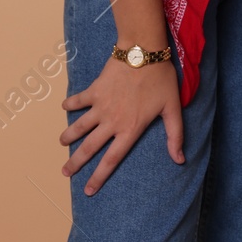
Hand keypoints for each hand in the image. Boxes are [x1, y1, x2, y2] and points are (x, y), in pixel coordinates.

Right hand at [60, 55, 183, 194]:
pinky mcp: (94, 90)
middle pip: (89, 148)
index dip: (99, 177)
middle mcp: (111, 121)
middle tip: (65, 173)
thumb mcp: (172, 109)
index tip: (88, 190)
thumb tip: (179, 160)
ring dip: (69, 136)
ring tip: (62, 143)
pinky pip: (79, 100)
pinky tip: (64, 107)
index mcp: (130, 129)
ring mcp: (101, 106)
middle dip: (76, 163)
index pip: (111, 160)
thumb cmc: (160, 79)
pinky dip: (70, 104)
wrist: (143, 52)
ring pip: (79, 126)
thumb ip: (174, 136)